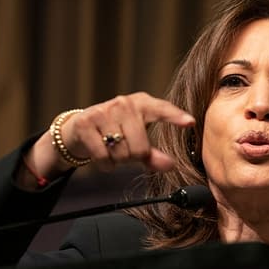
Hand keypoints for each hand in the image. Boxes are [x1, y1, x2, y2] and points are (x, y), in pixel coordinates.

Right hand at [58, 92, 194, 171]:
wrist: (77, 129)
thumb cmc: (114, 133)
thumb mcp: (136, 140)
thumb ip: (154, 154)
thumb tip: (171, 165)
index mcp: (142, 103)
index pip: (162, 110)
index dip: (176, 117)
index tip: (190, 122)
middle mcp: (124, 103)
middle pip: (141, 148)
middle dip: (134, 158)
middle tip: (125, 150)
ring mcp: (104, 111)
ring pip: (122, 153)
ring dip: (118, 161)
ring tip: (112, 150)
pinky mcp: (86, 122)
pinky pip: (103, 156)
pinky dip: (104, 164)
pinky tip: (101, 155)